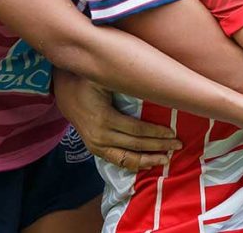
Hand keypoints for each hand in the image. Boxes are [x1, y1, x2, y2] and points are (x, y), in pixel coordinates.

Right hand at [52, 70, 180, 171]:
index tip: (173, 132)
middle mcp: (100, 136)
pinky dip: (134, 164)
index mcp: (104, 118)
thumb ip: (124, 83)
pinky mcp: (95, 149)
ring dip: (148, 159)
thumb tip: (152, 83)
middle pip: (136, 145)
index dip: (156, 133)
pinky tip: (148, 163)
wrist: (65, 93)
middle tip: (178, 145)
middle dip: (159, 146)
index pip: (137, 130)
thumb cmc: (87, 82)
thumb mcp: (104, 79)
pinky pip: (117, 161)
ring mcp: (96, 145)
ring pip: (127, 159)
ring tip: (166, 158)